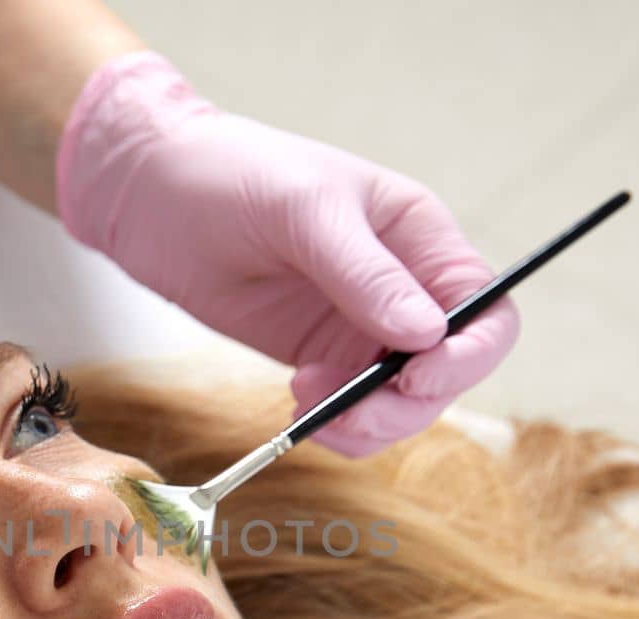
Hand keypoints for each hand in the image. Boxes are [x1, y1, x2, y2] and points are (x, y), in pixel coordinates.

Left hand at [56, 51, 519, 456]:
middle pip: (450, 371)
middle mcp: (403, 287)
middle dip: (410, 403)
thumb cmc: (232, 174)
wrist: (153, 196)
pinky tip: (298, 402)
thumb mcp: (303, 209)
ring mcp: (361, 328)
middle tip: (353, 411)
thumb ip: (365, 273)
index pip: (486, 310)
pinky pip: (352, 410)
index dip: (469, 354)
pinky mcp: (320, 357)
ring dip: (369, 423)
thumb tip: (426, 335)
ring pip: (403, 404)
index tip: (418, 376)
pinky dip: (335, 423)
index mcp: (420, 237)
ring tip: (309, 404)